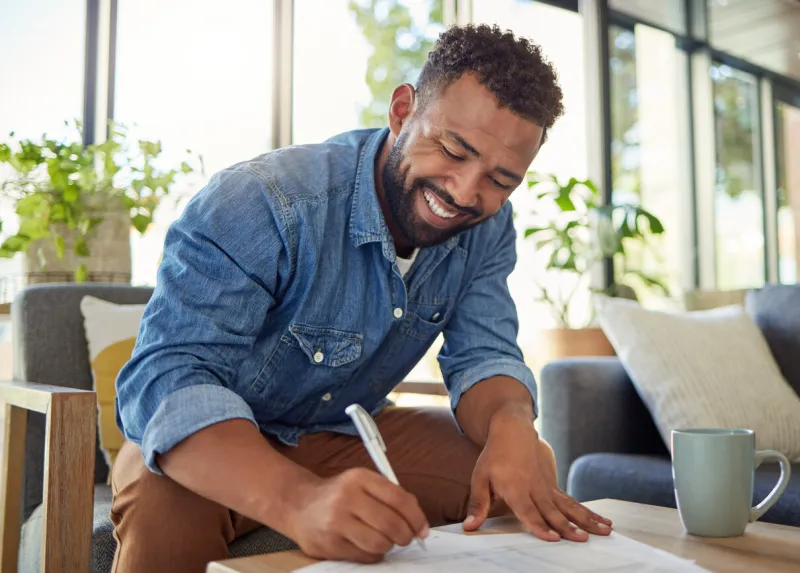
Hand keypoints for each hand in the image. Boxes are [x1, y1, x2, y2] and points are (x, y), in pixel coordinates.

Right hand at [286, 468, 429, 562]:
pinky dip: (373, 555)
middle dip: (405, 535)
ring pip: (379, 544)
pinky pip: (364, 557)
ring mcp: (335, 522)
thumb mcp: (363, 483)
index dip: (416, 517)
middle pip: (391, 524)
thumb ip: (391, 495)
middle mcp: (346, 498)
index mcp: (359, 478)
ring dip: (388, 545)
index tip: (422, 528)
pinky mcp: (329, 545)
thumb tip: (419, 522)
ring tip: (383, 539)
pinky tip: (366, 545)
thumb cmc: (339, 495)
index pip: (399, 499)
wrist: (299, 505)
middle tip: (406, 537)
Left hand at [463, 410, 612, 541]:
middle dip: (568, 527)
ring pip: (569, 507)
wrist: (512, 430)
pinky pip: (572, 502)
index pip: (528, 511)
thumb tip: (469, 527)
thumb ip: (478, 504)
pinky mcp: (553, 486)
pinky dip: (588, 513)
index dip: (540, 526)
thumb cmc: (494, 456)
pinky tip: (603, 523)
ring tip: (604, 532)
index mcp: (515, 489)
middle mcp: (534, 489)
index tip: (553, 538)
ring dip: (586, 520)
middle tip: (581, 540)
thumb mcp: (479, 478)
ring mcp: (547, 487)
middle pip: (553, 512)